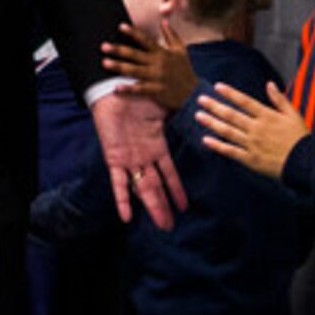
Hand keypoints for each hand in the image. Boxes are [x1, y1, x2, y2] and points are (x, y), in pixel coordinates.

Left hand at [90, 88, 186, 230]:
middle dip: (164, 207)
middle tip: (171, 226)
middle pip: (156, 188)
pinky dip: (122, 199)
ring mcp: (130, 160)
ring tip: (162, 225)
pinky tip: (127, 217)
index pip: (169, 174)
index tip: (184, 207)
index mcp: (156, 147)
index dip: (176, 190)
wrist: (115, 89)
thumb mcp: (164, 107)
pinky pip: (119, 183)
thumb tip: (200, 115)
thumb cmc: (139, 94)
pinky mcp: (114, 158)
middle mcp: (144, 157)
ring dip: (152, 207)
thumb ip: (178, 116)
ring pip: (143, 189)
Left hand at [100, 23, 194, 113]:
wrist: (192, 93)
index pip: (145, 40)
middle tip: (103, 46)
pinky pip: (140, 90)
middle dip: (119, 50)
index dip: (133, 33)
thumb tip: (164, 21)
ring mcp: (156, 77)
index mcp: (162, 53)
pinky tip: (116, 87)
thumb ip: (171, 35)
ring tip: (104, 62)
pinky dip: (128, 89)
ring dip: (119, 66)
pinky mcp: (156, 91)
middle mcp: (158, 63)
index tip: (120, 26)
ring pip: (134, 71)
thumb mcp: (181, 50)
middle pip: (135, 55)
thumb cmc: (185, 70)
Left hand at [197, 81, 309, 179]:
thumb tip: (270, 84)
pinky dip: (217, 145)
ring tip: (199, 115)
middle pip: (231, 115)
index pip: (245, 101)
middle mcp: (257, 128)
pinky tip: (206, 140)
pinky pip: (230, 151)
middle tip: (200, 100)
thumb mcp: (294, 115)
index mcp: (267, 116)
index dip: (230, 93)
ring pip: (227, 131)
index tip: (217, 87)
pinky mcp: (250, 159)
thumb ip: (280, 100)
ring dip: (212, 123)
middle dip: (214, 106)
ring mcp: (252, 144)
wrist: (305, 163)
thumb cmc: (300, 138)